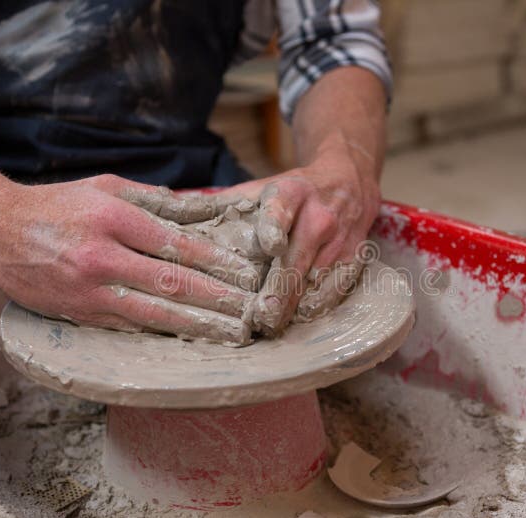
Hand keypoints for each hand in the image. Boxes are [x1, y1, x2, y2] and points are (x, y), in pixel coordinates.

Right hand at [0, 173, 261, 343]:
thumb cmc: (58, 205)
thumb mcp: (107, 187)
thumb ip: (159, 201)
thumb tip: (206, 211)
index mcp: (113, 219)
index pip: (177, 245)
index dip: (217, 262)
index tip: (246, 273)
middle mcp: (102, 258)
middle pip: (171, 284)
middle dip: (217, 299)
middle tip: (250, 309)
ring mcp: (89, 292)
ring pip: (154, 313)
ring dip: (197, 325)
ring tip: (230, 333)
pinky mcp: (80, 315)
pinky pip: (130, 327)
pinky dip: (163, 333)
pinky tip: (189, 338)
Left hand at [215, 150, 381, 332]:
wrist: (348, 183)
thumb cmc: (293, 192)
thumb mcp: (260, 188)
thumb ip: (222, 206)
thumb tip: (170, 218)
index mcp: (290, 192)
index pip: (281, 209)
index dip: (275, 226)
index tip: (270, 246)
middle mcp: (318, 216)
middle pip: (297, 259)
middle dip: (280, 291)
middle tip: (261, 317)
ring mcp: (340, 239)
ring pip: (316, 280)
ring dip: (295, 307)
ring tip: (272, 326)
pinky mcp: (355, 258)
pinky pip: (336, 290)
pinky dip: (317, 307)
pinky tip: (299, 321)